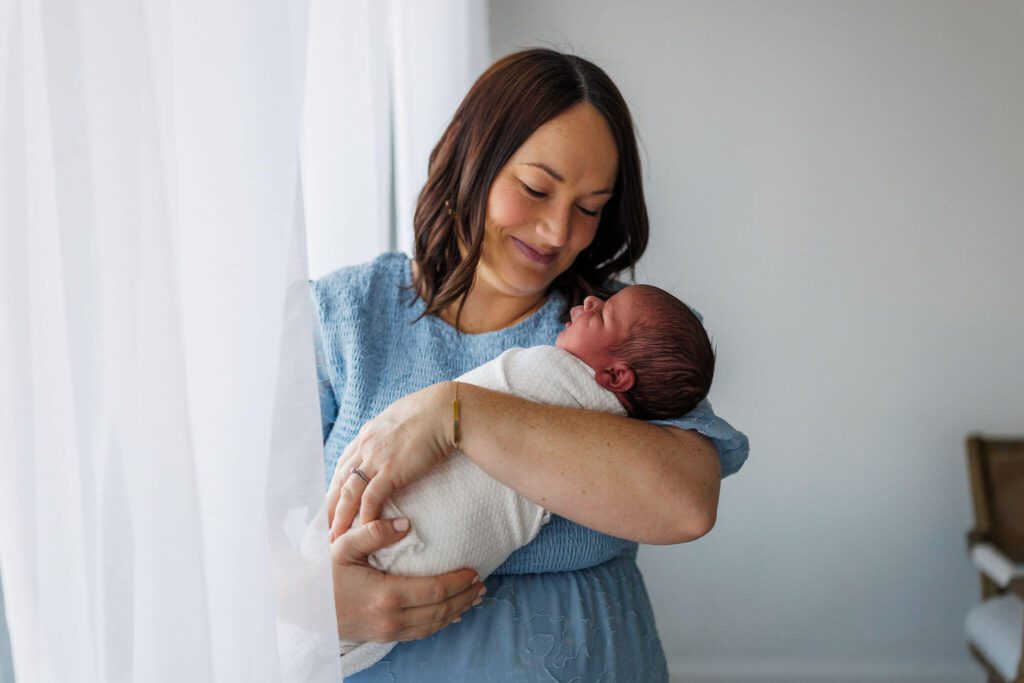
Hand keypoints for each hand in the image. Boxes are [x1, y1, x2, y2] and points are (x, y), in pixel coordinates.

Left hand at [326, 382, 454, 538]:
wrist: (445, 411)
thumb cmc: (433, 412)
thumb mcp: (403, 418)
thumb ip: (392, 432)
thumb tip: (396, 440)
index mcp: (368, 432)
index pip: (344, 462)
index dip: (337, 483)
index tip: (334, 500)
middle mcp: (366, 445)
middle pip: (341, 479)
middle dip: (331, 504)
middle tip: (327, 525)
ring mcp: (376, 457)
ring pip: (350, 491)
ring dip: (341, 515)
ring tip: (337, 536)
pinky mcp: (391, 469)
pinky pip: (372, 497)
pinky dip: (366, 515)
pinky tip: (364, 529)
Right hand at [331, 517, 484, 641]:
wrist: (302, 605)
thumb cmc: (323, 573)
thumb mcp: (344, 546)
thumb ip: (374, 532)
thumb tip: (406, 523)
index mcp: (386, 595)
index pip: (434, 591)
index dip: (458, 582)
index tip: (474, 571)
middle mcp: (391, 618)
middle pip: (440, 611)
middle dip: (465, 598)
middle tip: (483, 583)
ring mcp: (388, 631)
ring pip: (433, 625)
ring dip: (458, 611)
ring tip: (475, 597)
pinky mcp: (384, 636)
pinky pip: (420, 633)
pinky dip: (440, 624)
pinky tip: (451, 614)